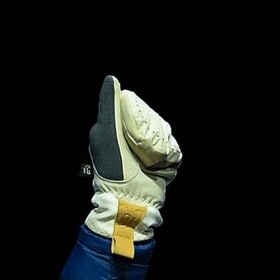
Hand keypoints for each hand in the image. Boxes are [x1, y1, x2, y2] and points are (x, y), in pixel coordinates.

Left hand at [84, 76, 181, 257]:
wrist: (132, 200)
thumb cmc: (114, 168)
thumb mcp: (107, 133)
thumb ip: (109, 106)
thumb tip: (111, 79)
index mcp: (112, 129)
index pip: (134, 107)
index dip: (139, 114)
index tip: (136, 129)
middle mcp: (128, 137)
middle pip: (152, 119)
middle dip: (151, 131)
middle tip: (142, 148)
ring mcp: (145, 149)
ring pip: (164, 132)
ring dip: (161, 144)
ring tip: (151, 160)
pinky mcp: (159, 161)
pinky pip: (172, 147)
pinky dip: (169, 154)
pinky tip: (160, 164)